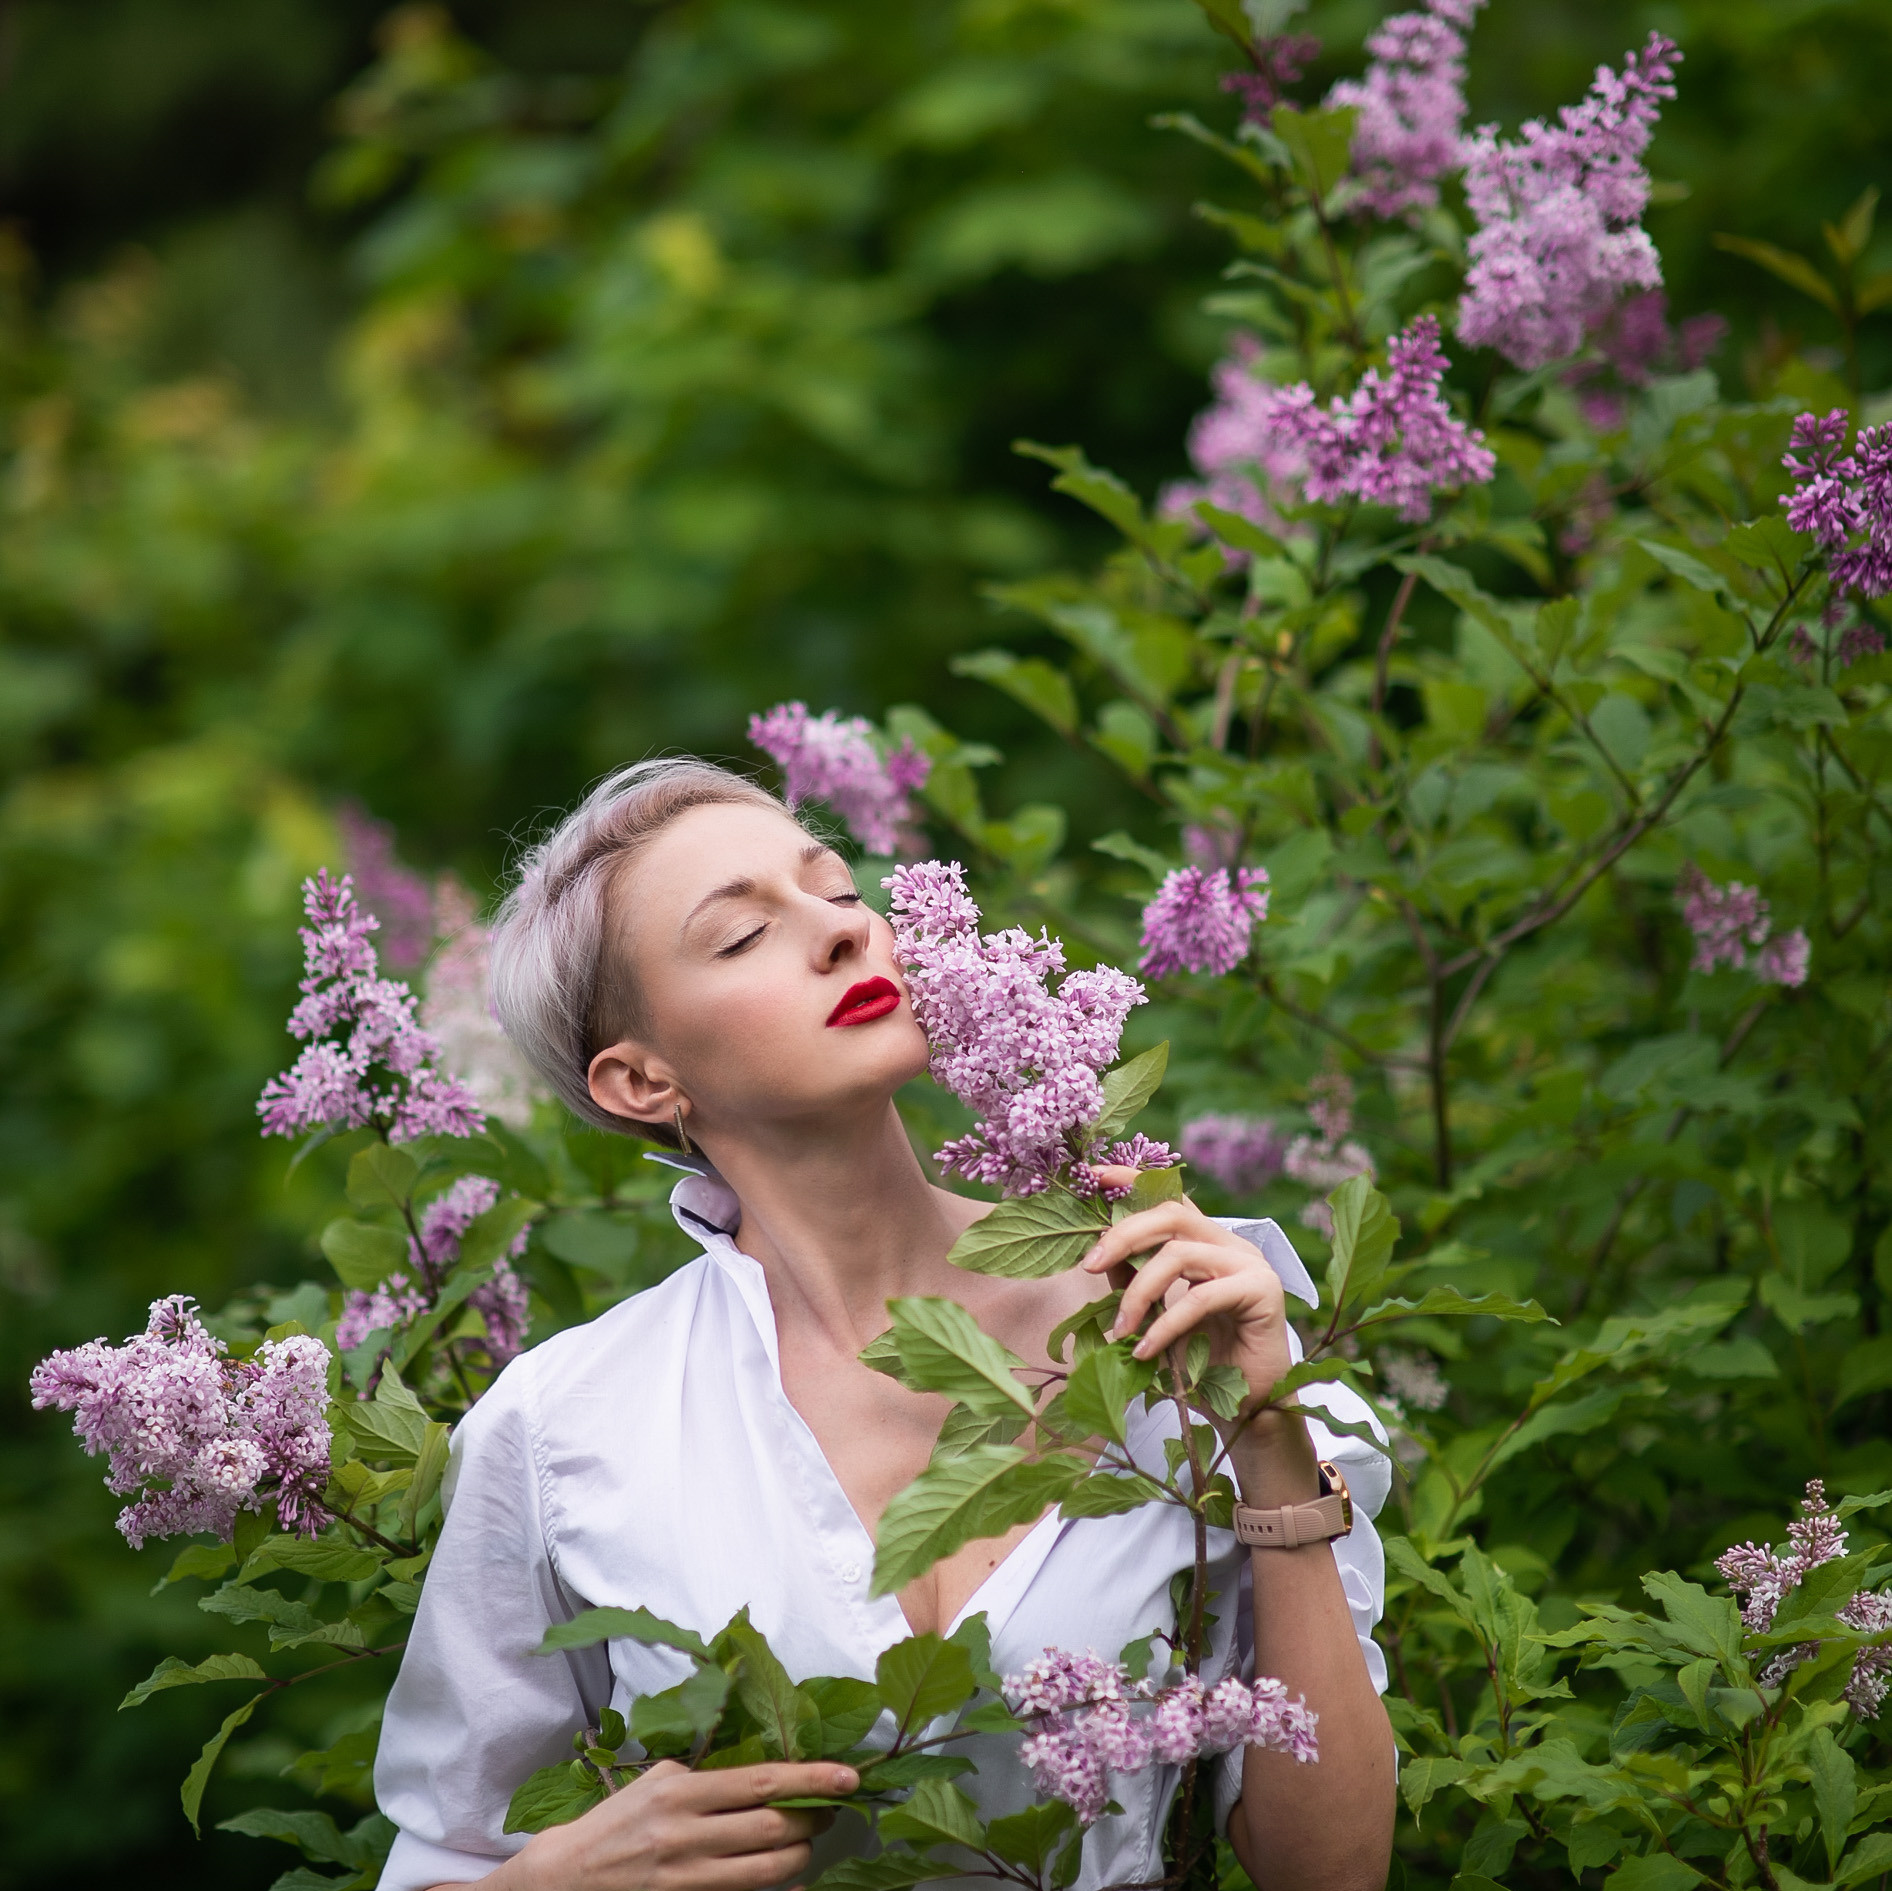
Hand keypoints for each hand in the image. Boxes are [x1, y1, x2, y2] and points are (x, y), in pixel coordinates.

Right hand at [516, 1759, 856, 1890]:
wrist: (567, 1876)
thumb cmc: (618, 1820)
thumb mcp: (658, 1780)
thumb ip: (706, 1774)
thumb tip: (764, 1771)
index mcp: (680, 1791)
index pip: (761, 1781)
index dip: (812, 1779)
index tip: (849, 1776)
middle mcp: (685, 1834)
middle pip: (773, 1828)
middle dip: (814, 1819)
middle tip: (831, 1809)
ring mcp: (685, 1877)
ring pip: (767, 1871)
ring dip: (800, 1856)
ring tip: (809, 1841)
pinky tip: (793, 1882)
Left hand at [1077, 1177, 1321, 1505]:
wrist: (1251, 1408)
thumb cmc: (1202, 1361)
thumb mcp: (1156, 1313)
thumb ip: (1133, 1279)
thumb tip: (1095, 1254)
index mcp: (1206, 1241)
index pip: (1169, 1197)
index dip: (1132, 1180)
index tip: (1094, 1176)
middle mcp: (1230, 1242)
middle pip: (1170, 1214)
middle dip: (1122, 1234)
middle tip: (1088, 1265)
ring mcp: (1250, 1263)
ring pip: (1179, 1254)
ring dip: (1139, 1292)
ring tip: (1120, 1330)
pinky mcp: (1263, 1291)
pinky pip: (1201, 1297)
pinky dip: (1166, 1323)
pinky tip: (1146, 1351)